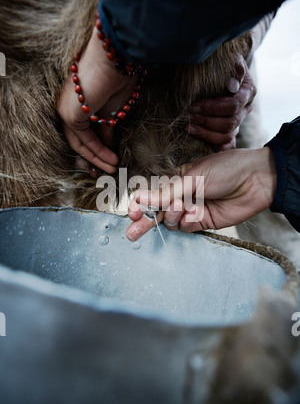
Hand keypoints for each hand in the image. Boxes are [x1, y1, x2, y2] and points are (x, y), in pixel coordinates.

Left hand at [57, 27, 138, 173]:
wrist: (115, 59)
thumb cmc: (118, 77)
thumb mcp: (114, 109)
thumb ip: (107, 129)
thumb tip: (109, 147)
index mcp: (78, 102)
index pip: (85, 131)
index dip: (97, 149)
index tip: (110, 161)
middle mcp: (68, 106)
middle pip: (79, 139)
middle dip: (95, 158)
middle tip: (109, 170)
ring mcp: (66, 110)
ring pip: (79, 142)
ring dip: (97, 158)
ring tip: (113, 168)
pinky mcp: (68, 114)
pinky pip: (82, 140)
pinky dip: (97, 152)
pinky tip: (111, 160)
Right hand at [126, 147, 275, 240]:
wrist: (256, 180)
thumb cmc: (225, 169)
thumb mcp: (193, 178)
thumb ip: (166, 192)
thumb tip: (139, 197)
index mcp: (175, 179)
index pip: (152, 194)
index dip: (141, 204)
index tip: (132, 212)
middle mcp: (181, 196)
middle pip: (157, 213)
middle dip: (145, 222)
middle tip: (132, 233)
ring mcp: (192, 210)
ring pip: (171, 222)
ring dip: (173, 216)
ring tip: (183, 207)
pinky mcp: (204, 222)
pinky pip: (187, 228)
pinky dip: (189, 221)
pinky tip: (198, 212)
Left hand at [186, 56, 256, 150]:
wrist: (222, 71)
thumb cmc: (223, 64)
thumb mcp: (229, 60)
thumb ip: (234, 68)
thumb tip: (232, 85)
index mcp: (248, 92)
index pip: (233, 106)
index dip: (213, 108)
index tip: (195, 106)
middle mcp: (246, 109)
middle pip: (230, 123)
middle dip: (207, 121)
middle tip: (189, 116)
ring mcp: (239, 121)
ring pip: (227, 136)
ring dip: (206, 133)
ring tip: (189, 126)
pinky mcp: (231, 130)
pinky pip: (227, 145)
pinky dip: (216, 146)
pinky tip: (201, 142)